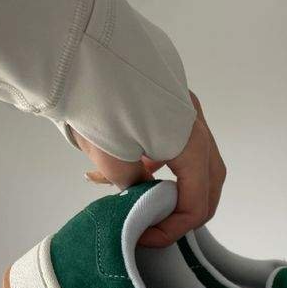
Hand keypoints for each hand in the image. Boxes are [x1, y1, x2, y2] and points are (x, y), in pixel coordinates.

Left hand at [70, 92, 225, 247]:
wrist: (77, 51)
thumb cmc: (96, 102)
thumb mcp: (114, 162)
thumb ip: (136, 189)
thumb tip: (140, 200)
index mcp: (190, 143)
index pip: (197, 202)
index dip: (173, 228)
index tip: (148, 236)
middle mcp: (195, 124)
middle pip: (209, 183)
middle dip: (186, 211)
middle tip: (160, 227)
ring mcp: (184, 109)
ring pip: (193, 163)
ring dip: (171, 187)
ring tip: (136, 198)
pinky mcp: (168, 102)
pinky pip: (175, 142)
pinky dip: (158, 164)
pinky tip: (126, 171)